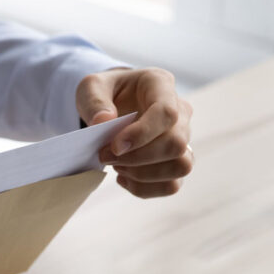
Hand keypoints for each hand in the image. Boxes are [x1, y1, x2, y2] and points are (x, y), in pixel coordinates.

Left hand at [76, 67, 195, 197]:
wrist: (112, 106)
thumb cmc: (105, 93)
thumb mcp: (90, 87)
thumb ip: (94, 101)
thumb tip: (105, 123)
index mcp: (161, 85)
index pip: (167, 113)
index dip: (142, 134)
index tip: (114, 146)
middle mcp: (180, 111)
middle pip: (176, 144)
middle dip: (138, 158)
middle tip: (105, 156)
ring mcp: (183, 138)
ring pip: (181, 166)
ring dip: (144, 174)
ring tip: (117, 165)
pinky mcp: (176, 161)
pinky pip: (172, 184)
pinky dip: (145, 188)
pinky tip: (123, 177)